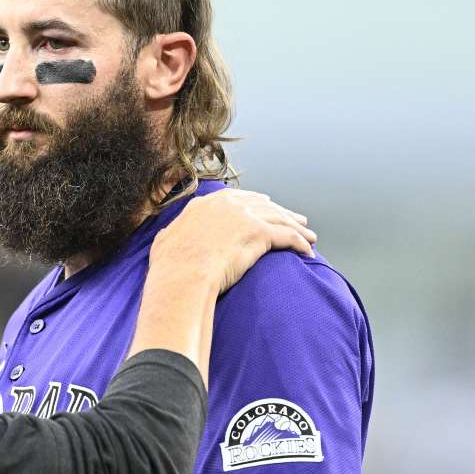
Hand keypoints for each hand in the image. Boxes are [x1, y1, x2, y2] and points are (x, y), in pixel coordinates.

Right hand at [150, 190, 314, 294]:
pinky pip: (288, 236)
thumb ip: (171, 234)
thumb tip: (167, 236)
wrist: (182, 275)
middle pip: (263, 205)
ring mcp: (245, 216)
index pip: (238, 198)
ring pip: (279, 218)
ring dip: (297, 228)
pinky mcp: (259, 233)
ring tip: (310, 236)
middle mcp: (227, 204)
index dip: (256, 203)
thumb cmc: (170, 266)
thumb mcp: (164, 241)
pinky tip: (308, 251)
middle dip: (281, 212)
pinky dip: (300, 243)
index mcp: (206, 203)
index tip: (266, 206)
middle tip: (296, 220)